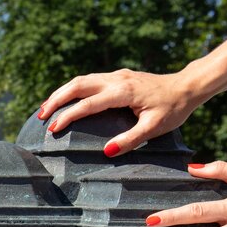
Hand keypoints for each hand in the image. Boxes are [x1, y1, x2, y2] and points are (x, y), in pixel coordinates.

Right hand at [38, 69, 205, 156]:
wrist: (187, 86)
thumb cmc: (173, 109)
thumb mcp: (154, 128)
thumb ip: (130, 140)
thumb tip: (106, 151)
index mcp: (122, 92)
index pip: (87, 104)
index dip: (68, 116)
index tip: (53, 129)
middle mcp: (115, 79)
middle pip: (76, 85)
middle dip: (55, 100)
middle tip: (40, 117)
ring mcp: (116, 75)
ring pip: (80, 79)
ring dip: (61, 93)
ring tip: (47, 108)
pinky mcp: (117, 76)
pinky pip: (88, 79)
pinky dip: (73, 89)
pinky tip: (67, 100)